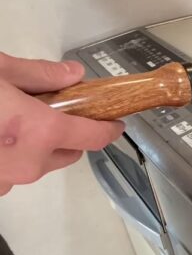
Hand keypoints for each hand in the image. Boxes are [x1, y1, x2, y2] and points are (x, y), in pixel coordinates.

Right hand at [0, 53, 124, 195]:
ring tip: (12, 122)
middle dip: (66, 134)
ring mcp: (6, 180)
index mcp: (40, 131)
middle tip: (49, 111)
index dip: (109, 129)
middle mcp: (29, 163)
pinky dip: (11, 157)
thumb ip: (38, 74)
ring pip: (39, 164)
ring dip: (36, 147)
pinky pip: (11, 173)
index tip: (116, 124)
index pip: (93, 136)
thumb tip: (73, 75)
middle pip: (68, 152)